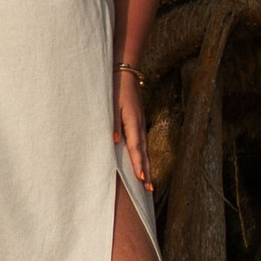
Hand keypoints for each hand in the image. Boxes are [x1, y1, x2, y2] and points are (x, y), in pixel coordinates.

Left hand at [114, 60, 149, 182]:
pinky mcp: (138, 120)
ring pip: (144, 148)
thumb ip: (112, 123)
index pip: (136, 148)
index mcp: (132, 122)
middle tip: (149, 189)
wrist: (126, 71)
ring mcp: (141, 122)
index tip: (141, 178)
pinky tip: (143, 161)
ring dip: (146, 164)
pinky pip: (142, 142)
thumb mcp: (111, 104)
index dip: (138, 164)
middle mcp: (139, 124)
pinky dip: (143, 155)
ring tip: (148, 181)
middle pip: (144, 152)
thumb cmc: (116, 88)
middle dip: (146, 170)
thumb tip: (114, 142)